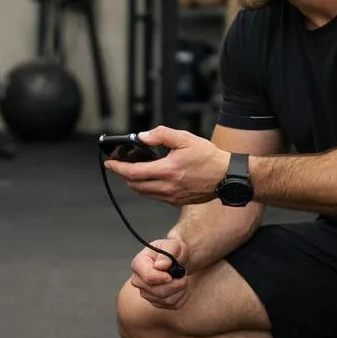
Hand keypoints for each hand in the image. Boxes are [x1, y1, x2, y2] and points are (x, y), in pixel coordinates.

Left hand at [102, 126, 231, 206]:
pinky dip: (148, 189)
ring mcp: (171, 197)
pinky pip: (155, 197)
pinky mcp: (176, 202)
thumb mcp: (185, 139)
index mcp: (166, 170)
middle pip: (134, 185)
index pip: (132, 172)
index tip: (109, 163)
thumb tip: (143, 136)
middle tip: (121, 165)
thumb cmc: (208, 157)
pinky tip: (152, 179)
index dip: (117, 167)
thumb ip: (161, 135)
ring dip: (135, 183)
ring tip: (135, 171)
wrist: (227, 177)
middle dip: (124, 175)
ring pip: (143, 193)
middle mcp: (166, 187)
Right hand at [130, 235, 189, 309]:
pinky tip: (181, 287)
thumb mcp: (172, 245)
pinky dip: (181, 297)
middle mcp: (138, 280)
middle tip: (183, 275)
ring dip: (179, 290)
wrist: (176, 259)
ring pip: (164, 300)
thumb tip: (161, 266)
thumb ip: (167, 254)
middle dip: (175, 285)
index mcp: (139, 264)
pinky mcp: (156, 302)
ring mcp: (146, 292)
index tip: (172, 274)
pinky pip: (171, 305)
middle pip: (156, 291)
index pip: (147, 277)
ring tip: (183, 279)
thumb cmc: (172, 251)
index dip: (162, 278)